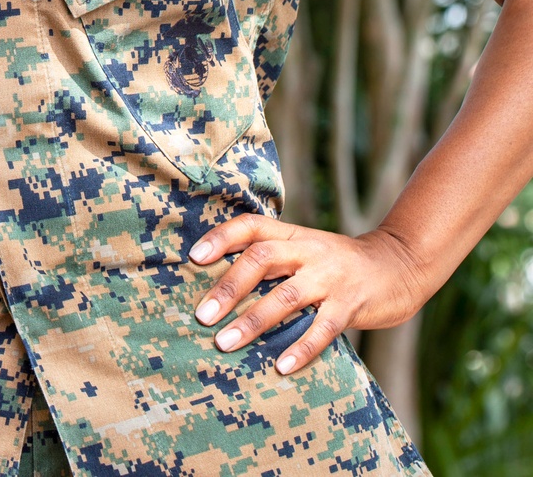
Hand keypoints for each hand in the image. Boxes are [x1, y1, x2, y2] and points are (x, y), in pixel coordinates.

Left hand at [188, 217, 426, 374]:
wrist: (398, 265)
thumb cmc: (339, 264)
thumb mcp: (306, 249)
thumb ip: (273, 259)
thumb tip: (221, 286)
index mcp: (294, 235)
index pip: (252, 226)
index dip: (222, 237)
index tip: (194, 258)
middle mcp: (309, 250)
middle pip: (262, 258)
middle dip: (229, 287)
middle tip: (202, 316)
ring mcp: (331, 276)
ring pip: (288, 295)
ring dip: (254, 320)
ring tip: (225, 343)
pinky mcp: (352, 304)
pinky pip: (324, 327)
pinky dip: (302, 347)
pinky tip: (280, 367)